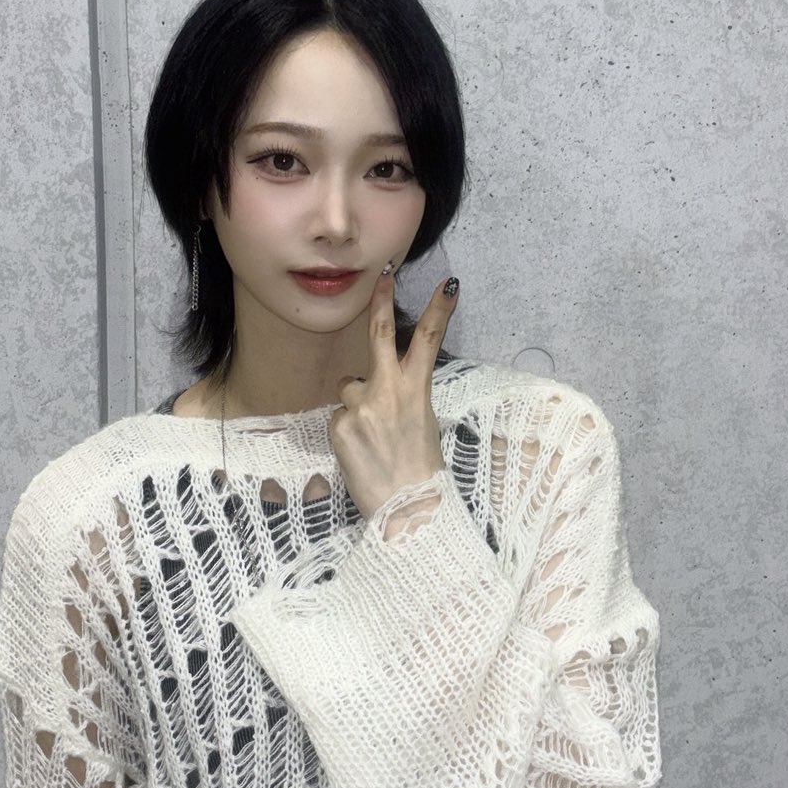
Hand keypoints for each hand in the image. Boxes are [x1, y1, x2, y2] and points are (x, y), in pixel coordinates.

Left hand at [327, 266, 459, 522]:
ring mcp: (360, 405)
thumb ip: (401, 397)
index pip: (429, 340)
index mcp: (416, 390)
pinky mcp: (339, 424)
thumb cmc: (419, 471)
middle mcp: (387, 390)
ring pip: (349, 387)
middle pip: (380, 334)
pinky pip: (339, 416)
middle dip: (382, 302)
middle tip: (384, 277)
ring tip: (371, 437)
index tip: (448, 284)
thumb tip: (380, 387)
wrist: (406, 509)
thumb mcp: (421, 424)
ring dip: (356, 402)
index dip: (439, 309)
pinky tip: (360, 451)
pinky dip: (346, 430)